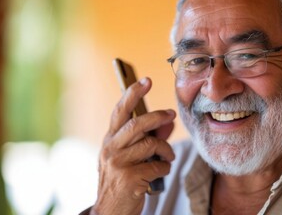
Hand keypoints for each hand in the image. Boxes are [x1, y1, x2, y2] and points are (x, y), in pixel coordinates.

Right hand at [92, 77, 175, 214]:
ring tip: (167, 157)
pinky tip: (160, 172)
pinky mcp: (129, 178)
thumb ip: (149, 137)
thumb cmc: (123, 178)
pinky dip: (164, 168)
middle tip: (171, 114)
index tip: (146, 80)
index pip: (120, 111)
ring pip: (150, 145)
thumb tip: (169, 122)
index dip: (132, 94)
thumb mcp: (130, 156)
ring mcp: (118, 164)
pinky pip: (156, 166)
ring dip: (165, 150)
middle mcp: (110, 148)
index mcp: (110, 139)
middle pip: (136, 124)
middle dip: (157, 117)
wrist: (110, 210)